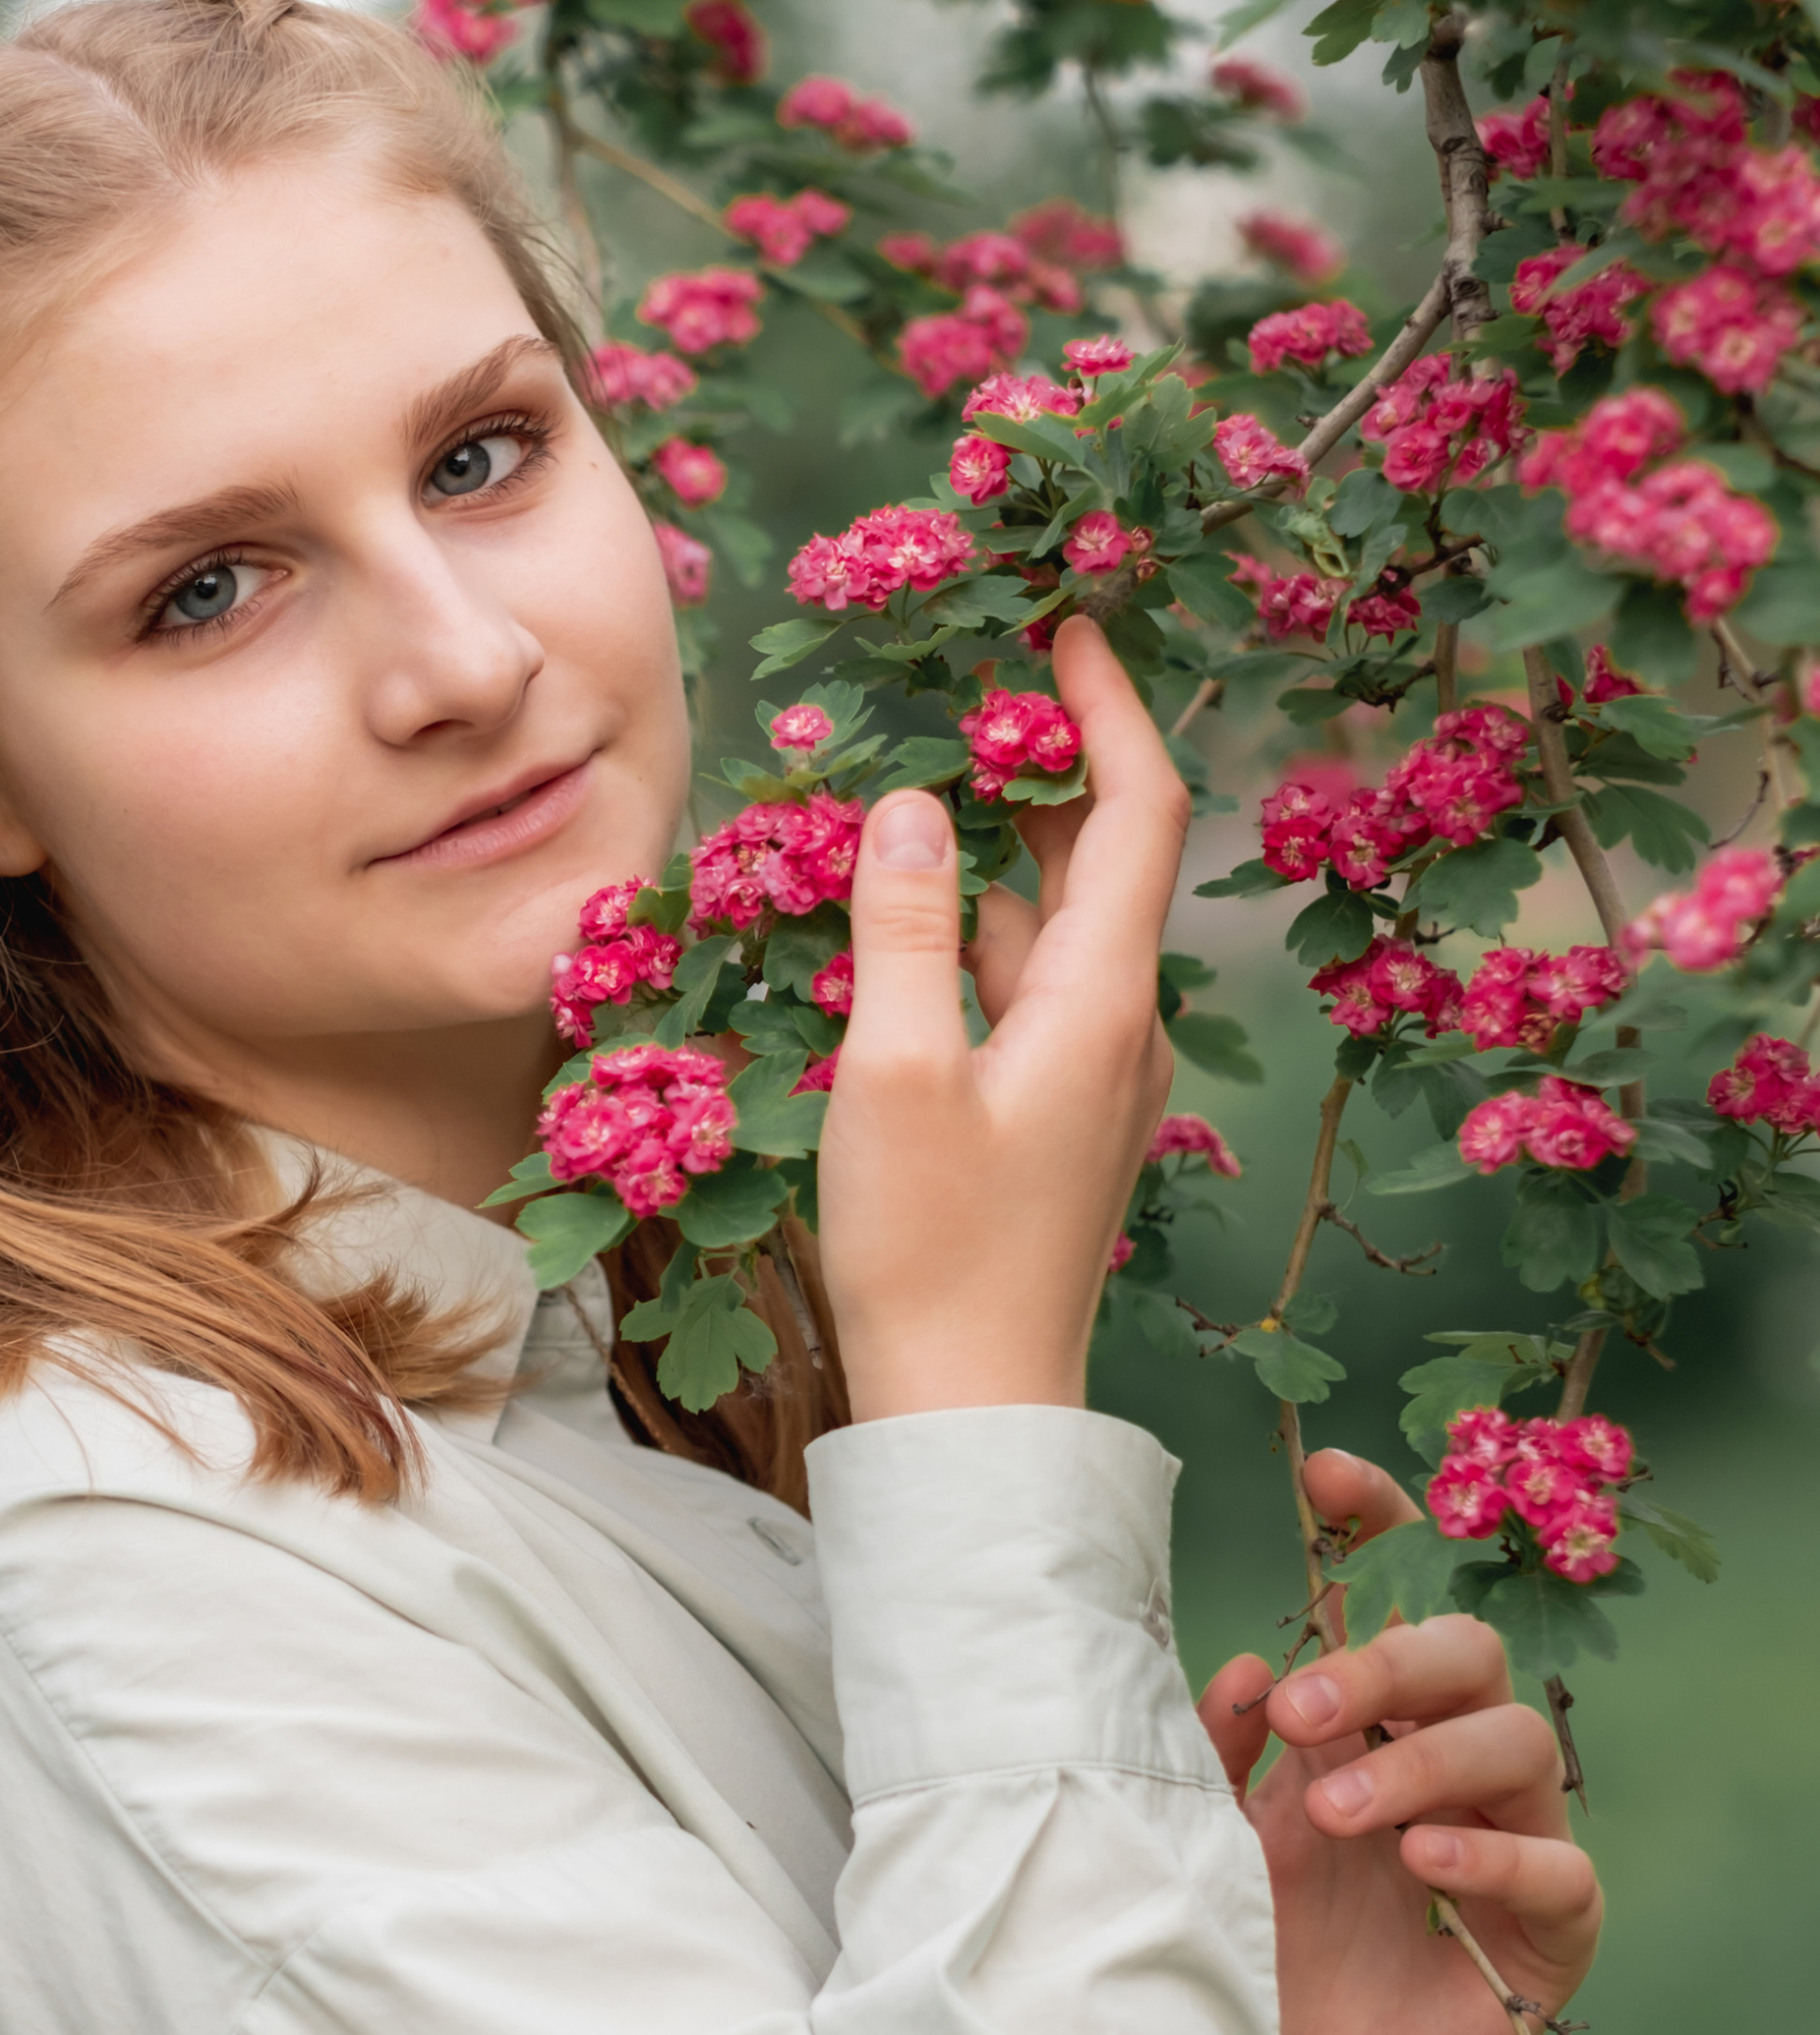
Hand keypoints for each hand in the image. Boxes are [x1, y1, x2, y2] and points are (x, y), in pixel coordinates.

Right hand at [818, 620, 1186, 1418]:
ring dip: (1005, 842)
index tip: (1067, 624)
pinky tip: (911, 912)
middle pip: (1106, 855)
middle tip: (977, 677)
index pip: (1139, 810)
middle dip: (1049, 757)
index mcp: (1102, 1000)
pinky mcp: (1055, 1118)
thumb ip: (903, 928)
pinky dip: (979, 924)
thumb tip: (913, 803)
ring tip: (928, 772)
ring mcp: (1092, 1075)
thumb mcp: (895, 1075)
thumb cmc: (931, 1252)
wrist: (972, 1411)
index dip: (1109, 707)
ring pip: (1060, 920)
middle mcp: (1120, 1025)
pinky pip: (1029, 984)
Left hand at [1198, 1448, 1603, 2034]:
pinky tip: (1424, 1866)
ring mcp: (1509, 1846)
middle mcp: (1445, 1768)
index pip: (1398, 1602)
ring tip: (1339, 1810)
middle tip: (1302, 1710)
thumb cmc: (1263, 1951)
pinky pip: (1563, 1871)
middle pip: (1467, 1657)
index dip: (1377, 1529)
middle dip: (1388, 1663)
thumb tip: (1246, 1662)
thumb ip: (1220, 1754)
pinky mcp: (1548, 1939)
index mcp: (1368, 1724)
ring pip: (1521, 1743)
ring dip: (1424, 1761)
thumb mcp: (1217, 1839)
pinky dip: (1493, 1858)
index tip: (1325, 1480)